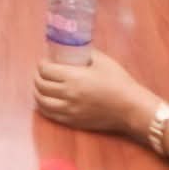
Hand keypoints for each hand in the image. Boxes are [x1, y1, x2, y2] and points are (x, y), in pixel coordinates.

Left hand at [33, 49, 161, 135]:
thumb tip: (73, 48)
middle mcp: (67, 95)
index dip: (42, 64)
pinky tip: (46, 101)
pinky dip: (44, 106)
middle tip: (43, 72)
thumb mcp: (102, 61)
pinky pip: (50, 115)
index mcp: (73, 78)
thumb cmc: (118, 82)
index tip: (45, 61)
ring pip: (41, 102)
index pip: (45, 70)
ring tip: (42, 86)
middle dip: (38, 76)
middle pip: (40, 85)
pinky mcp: (72, 122)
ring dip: (38, 92)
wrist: (130, 108)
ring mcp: (68, 111)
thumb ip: (86, 53)